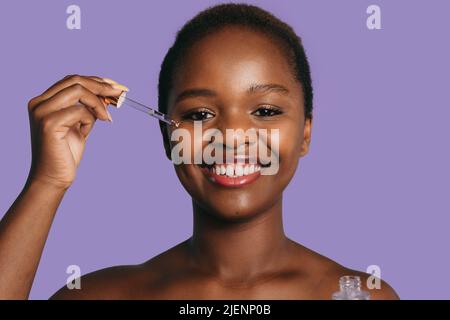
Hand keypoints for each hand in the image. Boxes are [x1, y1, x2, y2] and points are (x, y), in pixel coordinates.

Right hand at [26, 75, 127, 189]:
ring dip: (98, 102)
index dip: (97, 81)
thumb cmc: (66, 153)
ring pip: (78, 90)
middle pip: (75, 80)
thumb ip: (88, 108)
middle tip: (121, 94)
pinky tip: (86, 132)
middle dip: (102, 86)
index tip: (117, 87)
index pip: (72, 80)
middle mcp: (39, 103)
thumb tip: (108, 94)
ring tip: (107, 118)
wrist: (53, 178)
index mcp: (44, 101)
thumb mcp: (80, 125)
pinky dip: (90, 119)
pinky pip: (80, 111)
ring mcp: (42, 112)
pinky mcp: (49, 124)